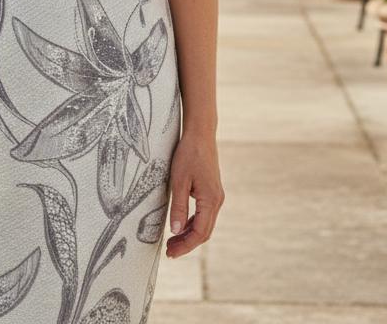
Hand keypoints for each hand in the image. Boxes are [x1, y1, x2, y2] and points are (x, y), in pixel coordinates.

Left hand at [165, 130, 223, 257]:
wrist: (200, 134)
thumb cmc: (188, 154)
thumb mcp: (179, 180)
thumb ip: (178, 206)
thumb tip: (175, 231)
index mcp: (210, 200)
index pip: (199, 233)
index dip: (185, 245)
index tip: (170, 253)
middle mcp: (216, 201)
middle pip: (204, 232)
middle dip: (187, 244)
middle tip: (169, 252)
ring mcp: (215, 196)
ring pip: (204, 224)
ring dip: (189, 235)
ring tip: (172, 241)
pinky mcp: (211, 191)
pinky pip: (203, 214)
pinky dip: (192, 223)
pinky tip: (180, 225)